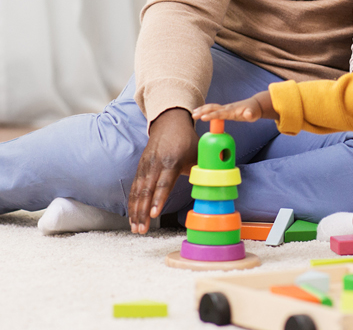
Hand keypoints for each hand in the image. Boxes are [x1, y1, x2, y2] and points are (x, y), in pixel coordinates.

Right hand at [128, 108, 198, 232]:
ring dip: (135, 211)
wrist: (169, 122)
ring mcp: (145, 166)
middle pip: (146, 191)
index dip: (158, 199)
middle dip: (143, 212)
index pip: (163, 183)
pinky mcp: (140, 168)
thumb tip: (220, 185)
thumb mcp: (199, 153)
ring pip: (137, 191)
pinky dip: (132, 203)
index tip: (154, 213)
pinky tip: (132, 217)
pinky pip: (134, 188)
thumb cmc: (188, 141)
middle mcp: (155, 164)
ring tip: (136, 228)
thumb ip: (206, 169)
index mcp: (171, 161)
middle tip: (141, 230)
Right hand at [192, 98, 265, 122]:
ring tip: (193, 113)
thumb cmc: (253, 111)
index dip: (211, 116)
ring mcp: (225, 108)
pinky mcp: (224, 110)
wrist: (254, 105)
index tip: (202, 118)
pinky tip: (200, 112)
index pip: (219, 113)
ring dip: (202, 109)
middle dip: (202, 111)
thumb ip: (250, 114)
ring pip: (211, 107)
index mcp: (231, 111)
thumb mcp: (253, 114)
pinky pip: (213, 109)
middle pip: (212, 108)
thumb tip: (248, 115)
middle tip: (193, 116)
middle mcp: (226, 108)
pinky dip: (205, 109)